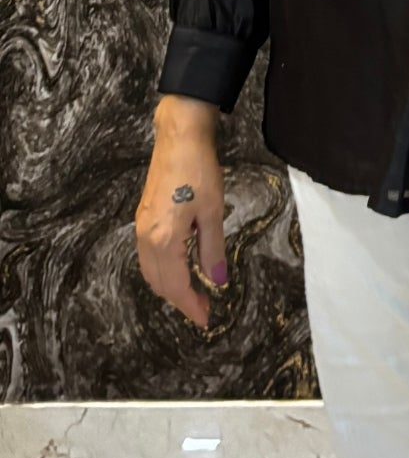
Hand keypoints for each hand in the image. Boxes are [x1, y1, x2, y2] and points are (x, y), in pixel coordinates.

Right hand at [135, 107, 228, 329]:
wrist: (179, 137)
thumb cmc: (199, 170)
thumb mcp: (213, 212)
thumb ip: (213, 251)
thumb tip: (218, 281)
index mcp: (164, 239)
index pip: (176, 285)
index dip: (190, 306)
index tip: (206, 320)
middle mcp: (146, 237)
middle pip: (159, 283)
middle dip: (179, 300)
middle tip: (203, 309)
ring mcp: (141, 226)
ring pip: (150, 271)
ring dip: (168, 287)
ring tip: (192, 293)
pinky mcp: (143, 217)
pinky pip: (147, 256)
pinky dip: (161, 270)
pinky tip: (178, 268)